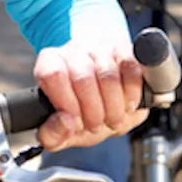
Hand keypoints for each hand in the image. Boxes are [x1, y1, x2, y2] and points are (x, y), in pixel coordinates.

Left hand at [33, 38, 148, 151]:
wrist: (108, 96)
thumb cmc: (82, 111)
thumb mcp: (63, 130)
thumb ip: (52, 135)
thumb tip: (64, 122)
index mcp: (50, 64)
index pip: (52, 75)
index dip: (66, 103)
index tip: (76, 121)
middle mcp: (74, 51)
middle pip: (82, 78)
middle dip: (93, 112)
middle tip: (96, 126)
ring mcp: (100, 47)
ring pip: (108, 75)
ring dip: (114, 108)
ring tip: (113, 119)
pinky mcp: (125, 49)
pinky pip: (130, 68)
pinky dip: (132, 94)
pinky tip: (127, 105)